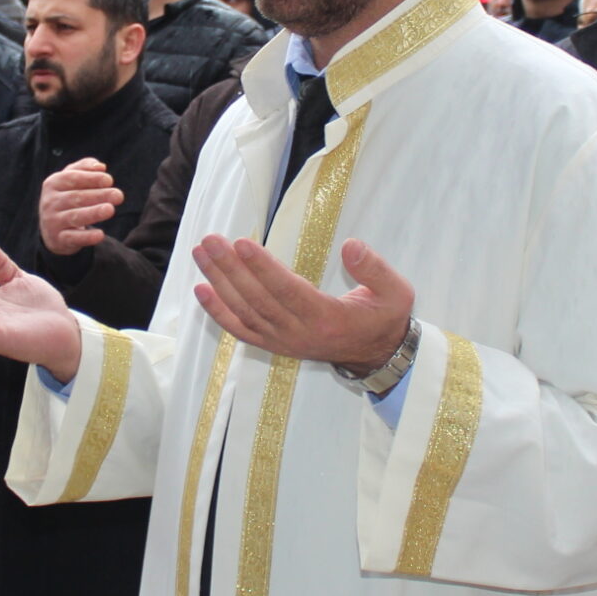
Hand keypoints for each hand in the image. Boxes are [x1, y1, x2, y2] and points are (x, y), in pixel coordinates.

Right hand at [39, 158, 123, 254]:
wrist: (52, 228)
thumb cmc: (67, 197)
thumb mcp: (71, 179)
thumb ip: (85, 168)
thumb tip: (100, 167)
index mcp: (53, 183)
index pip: (72, 178)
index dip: (91, 178)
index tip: (109, 180)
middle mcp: (50, 202)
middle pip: (76, 197)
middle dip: (98, 195)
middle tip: (118, 195)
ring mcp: (52, 221)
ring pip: (75, 217)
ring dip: (93, 213)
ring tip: (110, 209)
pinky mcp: (58, 239)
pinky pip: (73, 238)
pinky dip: (86, 237)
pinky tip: (100, 235)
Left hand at [190, 234, 412, 371]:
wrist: (376, 355)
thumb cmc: (383, 317)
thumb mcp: (395, 292)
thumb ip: (374, 268)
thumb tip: (351, 245)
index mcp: (328, 318)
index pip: (288, 291)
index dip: (263, 268)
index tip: (242, 243)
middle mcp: (300, 333)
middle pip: (258, 300)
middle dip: (231, 269)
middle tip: (211, 241)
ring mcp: (284, 342)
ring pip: (245, 313)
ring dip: (220, 283)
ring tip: (201, 254)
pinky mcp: (275, 345)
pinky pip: (242, 330)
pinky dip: (218, 312)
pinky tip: (201, 290)